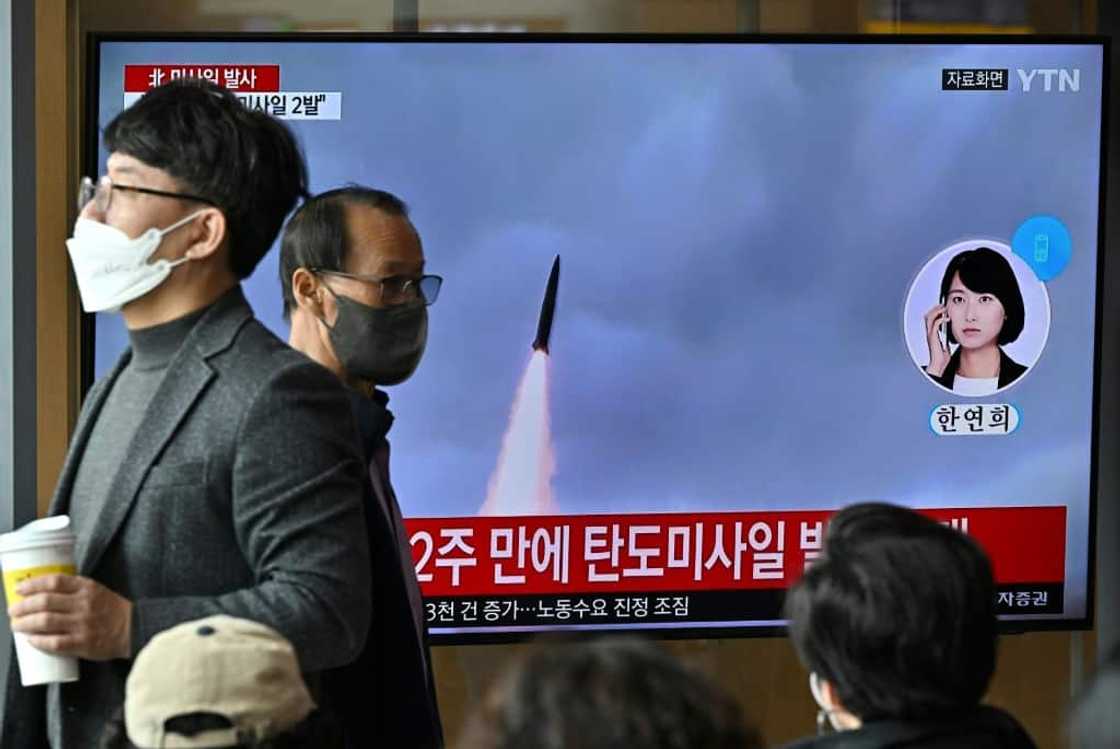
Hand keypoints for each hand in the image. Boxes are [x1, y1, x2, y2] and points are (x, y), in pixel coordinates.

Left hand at [8, 575, 131, 660]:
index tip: (20, 588)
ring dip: (25, 624)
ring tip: (17, 625)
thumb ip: (73, 590)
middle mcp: (83, 604)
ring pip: (45, 621)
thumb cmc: (111, 610)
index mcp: (87, 588)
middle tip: (13, 611)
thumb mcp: (96, 591)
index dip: (33, 584)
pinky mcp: (83, 643)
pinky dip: (39, 642)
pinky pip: (55, 643)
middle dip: (23, 607)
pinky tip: (31, 641)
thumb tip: (41, 593)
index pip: (54, 581)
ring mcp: (83, 624)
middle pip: (44, 602)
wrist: (133, 628)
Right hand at [924, 303, 949, 376]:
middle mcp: (929, 332)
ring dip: (937, 311)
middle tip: (944, 306)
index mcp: (932, 333)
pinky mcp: (933, 338)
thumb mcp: (946, 343)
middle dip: (936, 309)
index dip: (935, 311)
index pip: (930, 318)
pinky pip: (934, 325)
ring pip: (929, 318)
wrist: (939, 365)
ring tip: (945, 309)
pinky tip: (947, 318)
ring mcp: (930, 335)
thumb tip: (955, 331)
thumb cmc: (942, 356)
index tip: (944, 307)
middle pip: (928, 315)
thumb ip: (947, 336)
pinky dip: (940, 319)